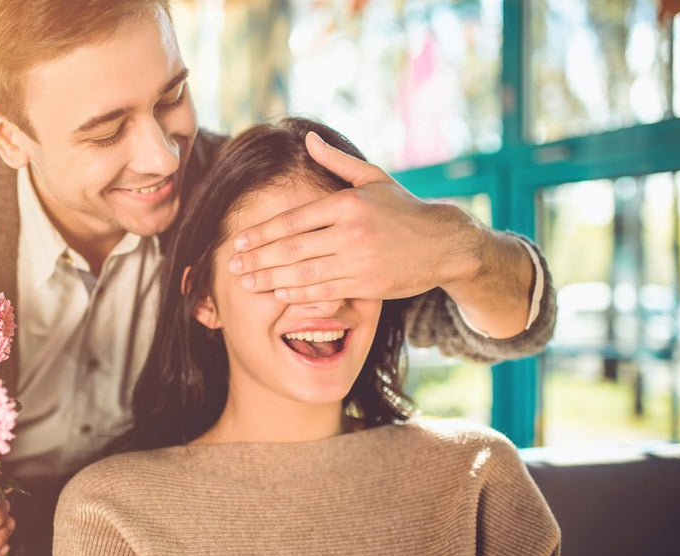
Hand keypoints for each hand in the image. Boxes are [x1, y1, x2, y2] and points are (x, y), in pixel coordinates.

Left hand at [228, 130, 483, 303]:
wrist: (446, 244)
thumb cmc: (404, 208)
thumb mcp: (373, 178)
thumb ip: (336, 161)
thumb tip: (306, 139)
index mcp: (347, 204)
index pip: (293, 220)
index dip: (261, 233)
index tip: (238, 242)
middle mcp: (350, 232)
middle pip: (291, 249)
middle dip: (258, 259)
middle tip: (233, 266)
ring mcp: (359, 261)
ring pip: (304, 273)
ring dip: (270, 279)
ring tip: (247, 282)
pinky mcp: (368, 285)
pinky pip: (325, 291)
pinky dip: (299, 293)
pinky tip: (279, 292)